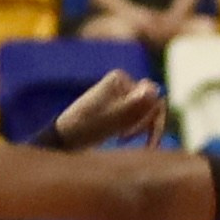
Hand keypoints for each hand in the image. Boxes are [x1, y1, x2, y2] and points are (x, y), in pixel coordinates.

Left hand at [50, 68, 164, 150]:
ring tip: (121, 139)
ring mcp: (122, 94)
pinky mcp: (120, 106)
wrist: (65, 136)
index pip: (152, 95)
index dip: (147, 118)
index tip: (129, 136)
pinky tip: (123, 139)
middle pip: (151, 103)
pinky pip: (140, 116)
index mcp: (121, 79)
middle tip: (124, 139)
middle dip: (144, 124)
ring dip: (140, 127)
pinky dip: (137, 129)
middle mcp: (123, 83)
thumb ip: (134, 104)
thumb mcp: (113, 117)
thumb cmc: (86, 126)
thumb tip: (155, 89)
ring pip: (147, 111)